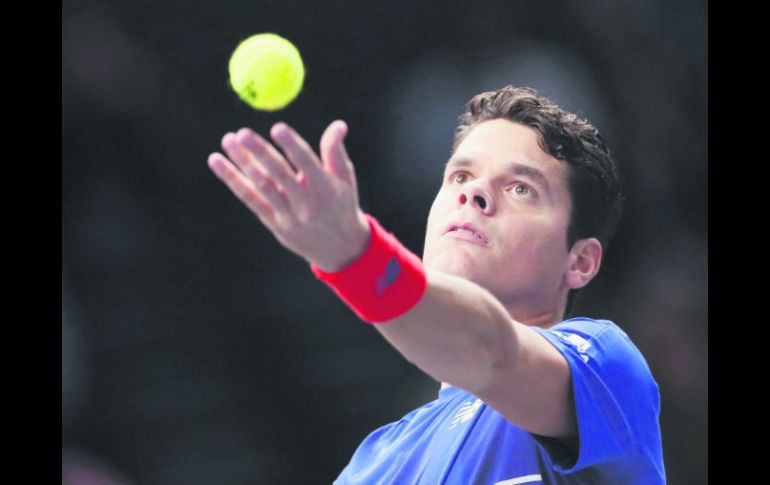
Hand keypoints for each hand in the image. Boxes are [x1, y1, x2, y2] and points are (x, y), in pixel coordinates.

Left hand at [207, 120, 370, 271]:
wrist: (339, 249)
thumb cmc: (341, 205)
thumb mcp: (345, 179)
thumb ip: (335, 151)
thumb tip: (338, 124)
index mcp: (325, 188)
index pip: (307, 164)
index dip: (292, 146)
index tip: (277, 128)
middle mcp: (305, 203)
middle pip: (280, 175)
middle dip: (261, 153)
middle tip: (243, 134)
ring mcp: (287, 215)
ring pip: (262, 186)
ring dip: (242, 163)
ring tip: (228, 141)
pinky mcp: (273, 222)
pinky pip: (250, 198)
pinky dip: (232, 180)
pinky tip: (217, 162)